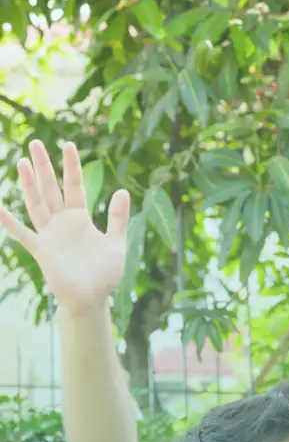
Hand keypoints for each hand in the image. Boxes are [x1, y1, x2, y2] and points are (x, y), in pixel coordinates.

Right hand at [0, 141, 129, 315]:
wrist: (92, 299)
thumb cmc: (103, 273)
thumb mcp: (117, 243)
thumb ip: (118, 218)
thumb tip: (123, 191)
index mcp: (80, 219)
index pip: (74, 187)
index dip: (71, 167)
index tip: (68, 144)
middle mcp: (62, 223)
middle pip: (51, 189)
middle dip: (44, 167)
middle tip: (36, 143)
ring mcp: (50, 235)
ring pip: (37, 203)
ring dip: (29, 184)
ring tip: (23, 162)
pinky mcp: (42, 250)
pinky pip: (22, 233)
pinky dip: (8, 221)